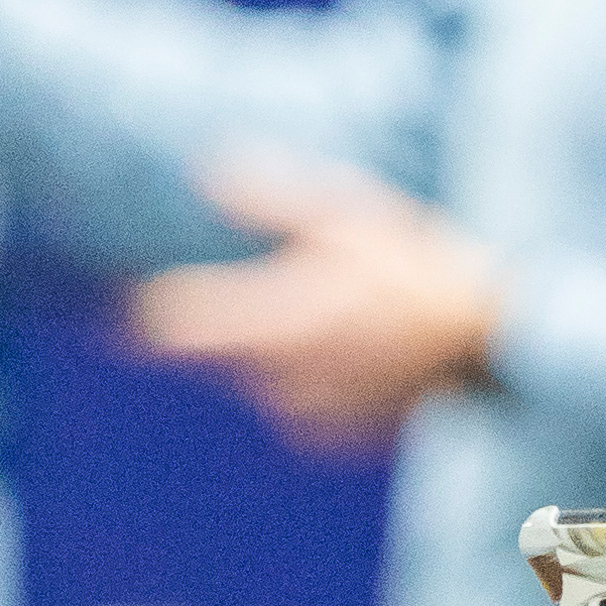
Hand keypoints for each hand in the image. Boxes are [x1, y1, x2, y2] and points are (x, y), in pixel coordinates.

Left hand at [124, 158, 504, 446]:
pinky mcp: (330, 435)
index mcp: (280, 314)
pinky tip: (349, 356)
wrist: (490, 342)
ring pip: (254, 382)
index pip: (180, 323)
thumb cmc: (419, 267)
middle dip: (216, 329)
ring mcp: (306, 409)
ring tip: (327, 320)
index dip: (140, 313)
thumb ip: (272, 200)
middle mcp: (282, 370)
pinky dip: (305, 384)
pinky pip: (292, 408)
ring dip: (266, 356)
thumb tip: (207, 169)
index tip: (114, 302)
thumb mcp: (349, 213)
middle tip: (257, 301)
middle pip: (213, 357)